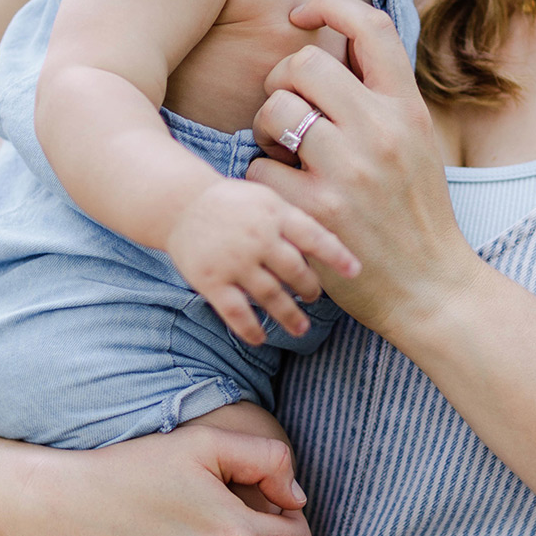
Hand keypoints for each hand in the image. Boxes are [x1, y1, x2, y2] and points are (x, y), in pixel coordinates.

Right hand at [165, 177, 359, 345]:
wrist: (180, 203)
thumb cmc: (232, 202)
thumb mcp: (266, 197)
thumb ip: (294, 220)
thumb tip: (329, 248)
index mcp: (274, 214)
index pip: (313, 236)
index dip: (336, 255)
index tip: (355, 272)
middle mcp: (257, 237)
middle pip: (294, 270)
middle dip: (309, 288)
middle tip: (314, 296)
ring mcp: (234, 260)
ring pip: (270, 295)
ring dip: (288, 315)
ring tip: (300, 328)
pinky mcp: (211, 280)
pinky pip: (235, 311)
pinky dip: (250, 328)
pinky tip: (261, 338)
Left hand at [249, 0, 479, 343]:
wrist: (431, 288)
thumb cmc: (416, 212)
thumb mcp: (418, 142)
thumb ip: (382, 96)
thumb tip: (338, 42)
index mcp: (407, 108)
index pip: (369, 26)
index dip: (329, 6)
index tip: (302, 16)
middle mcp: (380, 131)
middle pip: (303, 63)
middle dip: (283, 82)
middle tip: (288, 112)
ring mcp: (347, 171)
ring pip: (274, 110)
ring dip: (266, 129)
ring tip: (285, 156)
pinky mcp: (315, 211)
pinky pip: (258, 168)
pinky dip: (263, 179)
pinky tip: (285, 197)